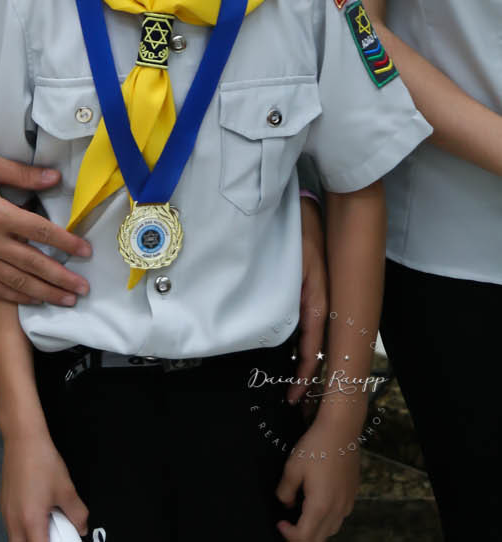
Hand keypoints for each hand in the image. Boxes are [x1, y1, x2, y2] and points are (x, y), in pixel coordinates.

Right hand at [0, 155, 91, 304]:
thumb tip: (55, 177)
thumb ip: (22, 174)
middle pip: (33, 264)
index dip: (66, 242)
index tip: (86, 251)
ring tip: (67, 300)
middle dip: (61, 277)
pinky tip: (34, 300)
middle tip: (84, 288)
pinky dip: (18, 297)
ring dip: (45, 293)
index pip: (40, 231)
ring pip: (17, 282)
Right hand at [1, 428, 87, 541]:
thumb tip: (81, 526)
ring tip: (47, 522)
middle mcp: (14, 521)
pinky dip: (25, 528)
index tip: (64, 538)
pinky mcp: (5, 505)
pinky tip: (37, 513)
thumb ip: (77, 514)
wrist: (23, 438)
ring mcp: (6, 513)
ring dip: (31, 537)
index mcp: (30, 521)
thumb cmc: (40, 460)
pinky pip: (12, 527)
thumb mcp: (66, 490)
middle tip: (54, 534)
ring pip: (16, 540)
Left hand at [276, 419, 359, 540]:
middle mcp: (337, 510)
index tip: (280, 522)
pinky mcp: (352, 495)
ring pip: (331, 530)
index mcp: (320, 506)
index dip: (289, 534)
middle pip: (319, 539)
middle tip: (289, 525)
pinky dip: (327, 520)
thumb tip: (286, 503)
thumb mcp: (292, 467)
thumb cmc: (316, 447)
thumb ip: (286, 491)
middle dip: (302, 537)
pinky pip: (340, 517)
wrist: (341, 430)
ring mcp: (347, 503)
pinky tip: (319, 505)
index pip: (304, 537)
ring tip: (302, 517)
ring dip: (316, 530)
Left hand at [291, 198, 326, 403]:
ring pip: (311, 337)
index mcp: (317, 302)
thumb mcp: (296, 262)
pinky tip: (290, 352)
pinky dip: (300, 342)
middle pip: (315, 347)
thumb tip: (291, 330)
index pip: (312, 346)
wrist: (305, 208)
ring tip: (293, 386)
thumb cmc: (299, 233)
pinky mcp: (308, 291)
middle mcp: (319, 304)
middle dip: (306, 375)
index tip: (295, 396)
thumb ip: (294, 294)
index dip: (304, 373)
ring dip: (303, 361)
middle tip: (293, 400)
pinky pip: (305, 323)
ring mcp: (314, 298)